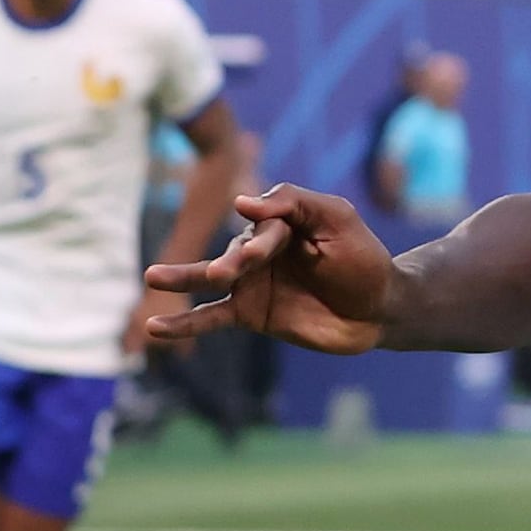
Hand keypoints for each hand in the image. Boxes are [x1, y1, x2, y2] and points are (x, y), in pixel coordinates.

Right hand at [143, 183, 397, 353]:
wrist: (378, 310)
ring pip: (209, 277)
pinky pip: (211, 317)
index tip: (262, 250)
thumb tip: (242, 203)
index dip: (264, 238)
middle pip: (236, 251)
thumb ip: (295, 202)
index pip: (264, 224)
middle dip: (233, 262)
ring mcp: (251, 282)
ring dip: (182, 278)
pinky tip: (155, 328)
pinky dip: (184, 324)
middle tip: (226, 273)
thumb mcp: (338, 219)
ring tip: (152, 277)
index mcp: (281, 221)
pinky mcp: (250, 313)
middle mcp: (260, 249)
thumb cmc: (362, 259)